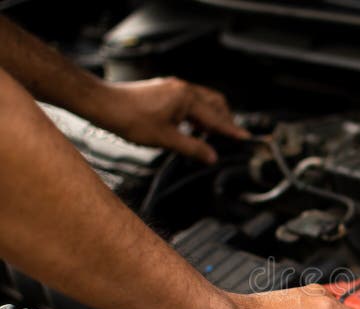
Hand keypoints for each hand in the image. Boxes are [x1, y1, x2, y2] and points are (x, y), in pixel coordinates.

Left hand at [94, 77, 249, 163]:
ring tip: (206, 137)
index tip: (244, 138)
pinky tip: (189, 128)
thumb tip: (211, 156)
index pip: (216, 118)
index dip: (231, 130)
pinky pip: (189, 101)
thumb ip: (192, 147)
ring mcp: (173, 88)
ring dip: (209, 118)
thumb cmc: (129, 118)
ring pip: (203, 101)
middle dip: (224, 120)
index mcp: (187, 98)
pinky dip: (196, 114)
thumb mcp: (165, 139)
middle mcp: (183, 89)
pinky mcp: (164, 91)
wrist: (103, 104)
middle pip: (216, 103)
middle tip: (227, 138)